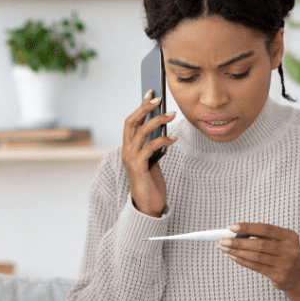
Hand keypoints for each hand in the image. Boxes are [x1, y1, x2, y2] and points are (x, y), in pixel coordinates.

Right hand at [121, 92, 176, 217]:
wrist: (147, 206)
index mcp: (128, 148)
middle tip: (158, 100)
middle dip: (144, 108)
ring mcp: (131, 158)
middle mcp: (126, 151)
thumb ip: (152, 146)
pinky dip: (163, 140)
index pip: (130, 122)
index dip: (140, 107)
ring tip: (172, 115)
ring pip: (141, 131)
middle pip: (131, 122)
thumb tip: (163, 129)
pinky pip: (151, 147)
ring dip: (158, 121)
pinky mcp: (138, 166)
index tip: (150, 94)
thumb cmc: (151, 183)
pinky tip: (173, 139)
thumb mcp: (152, 160)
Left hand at [218, 222, 299, 300]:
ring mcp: (286, 264)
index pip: (266, 229)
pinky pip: (256, 267)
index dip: (248, 227)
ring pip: (256, 257)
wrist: (298, 275)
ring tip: (223, 248)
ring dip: (237, 252)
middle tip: (222, 240)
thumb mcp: (277, 241)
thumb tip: (234, 232)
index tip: (231, 227)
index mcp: (290, 236)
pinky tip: (232, 256)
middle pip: (260, 244)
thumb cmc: (281, 253)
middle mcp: (290, 250)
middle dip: (238, 242)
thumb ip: (260, 235)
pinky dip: (241, 261)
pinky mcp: (279, 276)